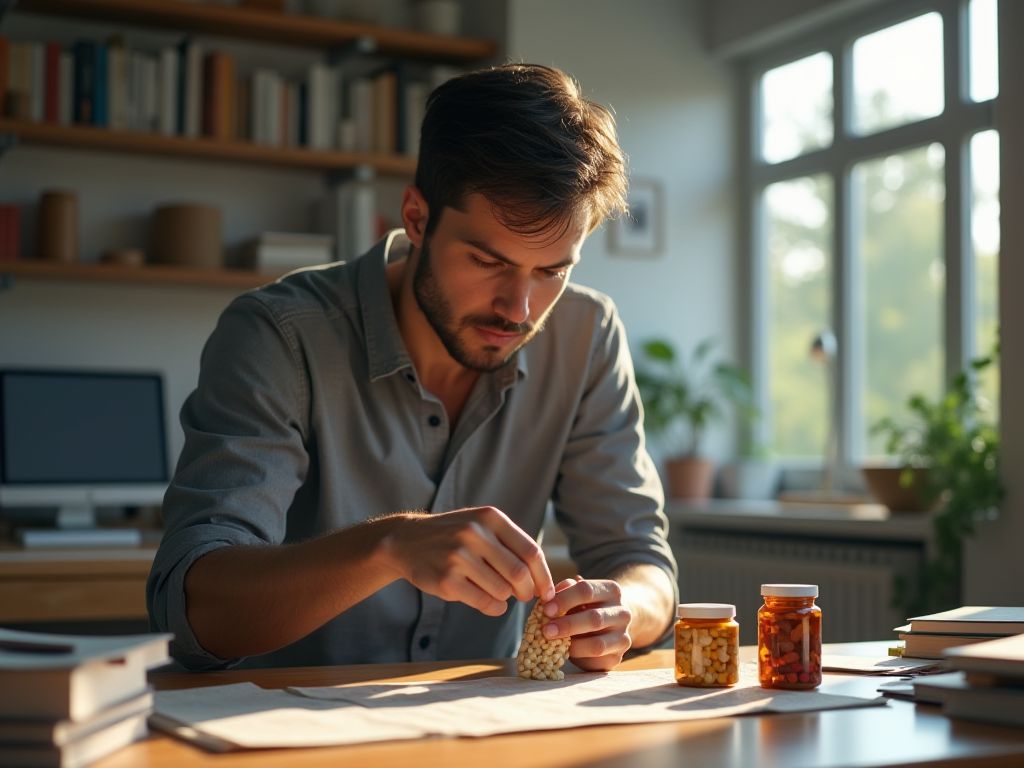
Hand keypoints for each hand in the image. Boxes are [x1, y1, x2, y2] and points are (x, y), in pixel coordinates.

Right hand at [381, 507, 554, 616]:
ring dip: (506, 598)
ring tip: (498, 593)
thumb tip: (542, 578)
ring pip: (502, 590)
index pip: (531, 551)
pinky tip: (490, 604)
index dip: (544, 576)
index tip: (546, 591)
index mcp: (490, 518)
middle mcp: (475, 534)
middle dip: (527, 591)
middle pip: (519, 573)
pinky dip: (494, 608)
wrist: (407, 541)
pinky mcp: (447, 580)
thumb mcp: (482, 525)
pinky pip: (484, 602)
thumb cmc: (454, 535)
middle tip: (524, 597)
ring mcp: (459, 557)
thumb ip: (511, 544)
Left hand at [541, 576, 632, 670]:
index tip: (546, 609)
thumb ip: (565, 591)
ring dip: (572, 645)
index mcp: (612, 590)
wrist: (609, 626)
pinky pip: (596, 661)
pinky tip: (564, 653)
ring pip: (597, 644)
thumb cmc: (585, 606)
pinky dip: (578, 658)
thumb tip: (550, 596)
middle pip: (594, 618)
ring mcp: (623, 636)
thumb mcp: (576, 594)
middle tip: (546, 630)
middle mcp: (623, 613)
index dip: (564, 599)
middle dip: (567, 625)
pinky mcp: (617, 657)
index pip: (587, 590)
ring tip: (553, 644)